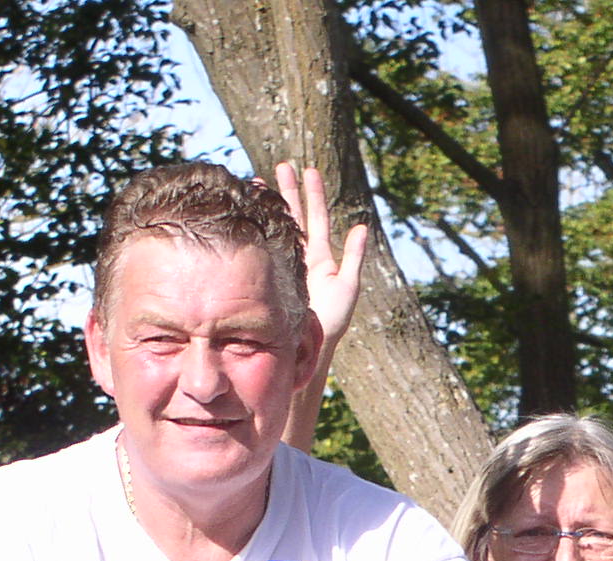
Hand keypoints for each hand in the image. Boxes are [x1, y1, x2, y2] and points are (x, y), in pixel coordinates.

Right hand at [274, 161, 369, 347]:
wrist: (309, 342)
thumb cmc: (333, 319)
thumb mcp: (348, 285)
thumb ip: (354, 256)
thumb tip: (361, 225)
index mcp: (320, 256)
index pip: (315, 218)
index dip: (312, 194)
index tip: (308, 170)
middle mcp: (300, 256)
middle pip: (294, 216)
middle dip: (288, 191)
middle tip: (282, 166)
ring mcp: (283, 262)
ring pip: (276, 227)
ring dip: (270, 205)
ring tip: (259, 181)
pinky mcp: (271, 271)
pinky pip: (265, 245)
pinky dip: (259, 227)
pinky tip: (250, 211)